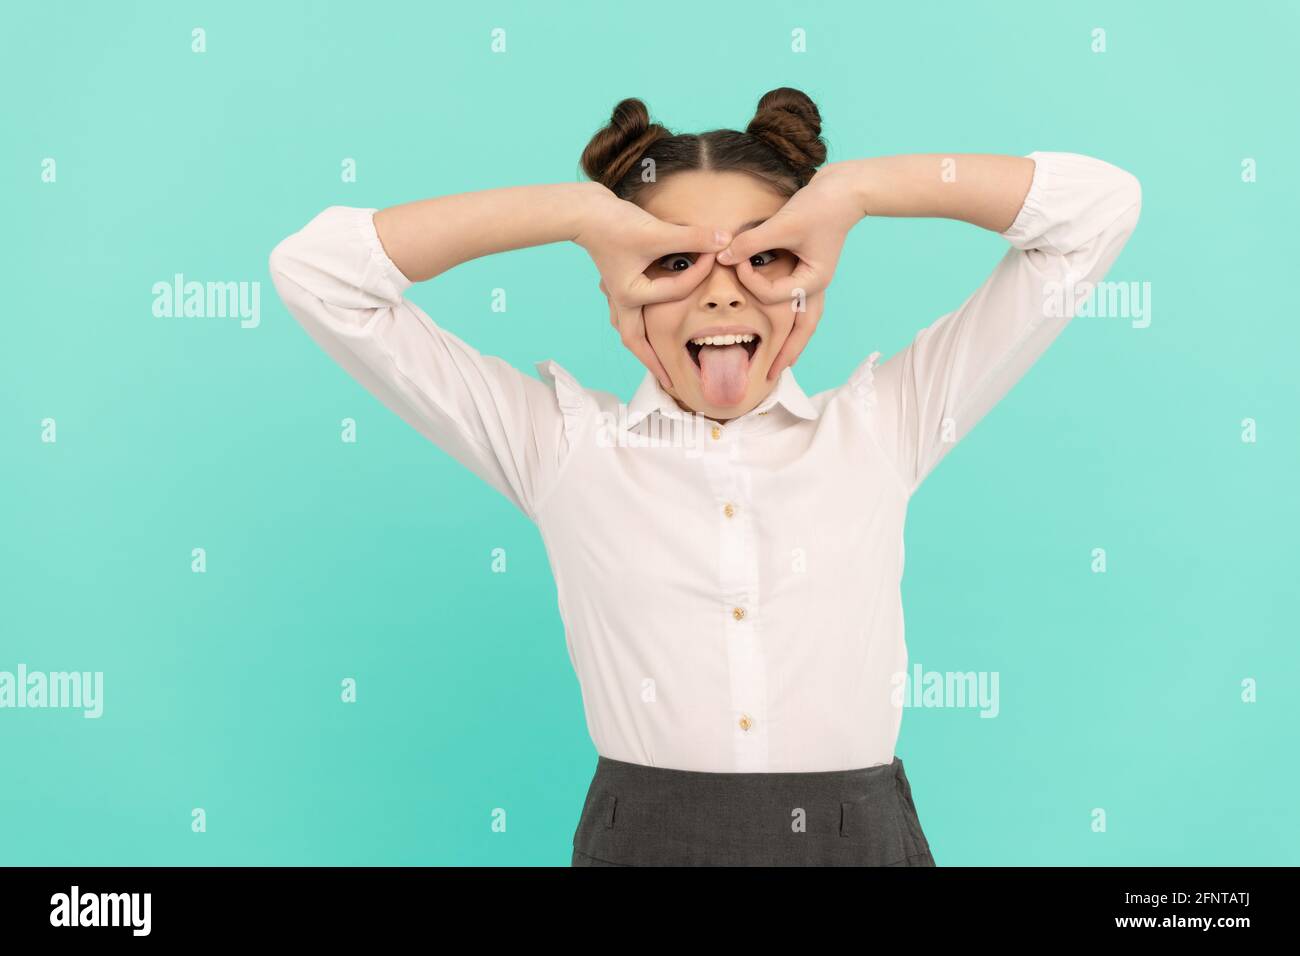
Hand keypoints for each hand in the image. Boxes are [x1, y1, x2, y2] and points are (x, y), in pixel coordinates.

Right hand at [575, 185, 731, 389]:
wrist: (583, 209)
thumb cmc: (615, 223)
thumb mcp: (657, 233)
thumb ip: (693, 238)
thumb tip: (725, 241)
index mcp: (631, 297)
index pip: (675, 292)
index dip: (698, 273)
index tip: (715, 255)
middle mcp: (621, 300)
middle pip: (635, 341)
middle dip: (653, 362)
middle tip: (670, 382)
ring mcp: (616, 291)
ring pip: (627, 327)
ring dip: (641, 343)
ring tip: (655, 358)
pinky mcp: (616, 279)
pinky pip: (627, 309)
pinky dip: (637, 318)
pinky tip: (646, 318)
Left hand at [716, 161, 864, 378]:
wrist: (844, 189)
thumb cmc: (819, 205)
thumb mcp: (783, 224)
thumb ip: (751, 242)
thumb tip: (723, 256)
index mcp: (813, 281)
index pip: (774, 295)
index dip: (750, 282)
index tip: (734, 260)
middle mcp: (816, 285)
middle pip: (802, 330)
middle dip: (786, 352)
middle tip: (770, 376)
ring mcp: (814, 280)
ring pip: (804, 320)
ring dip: (792, 341)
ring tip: (781, 363)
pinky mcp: (808, 269)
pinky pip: (797, 302)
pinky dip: (788, 316)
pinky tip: (778, 326)